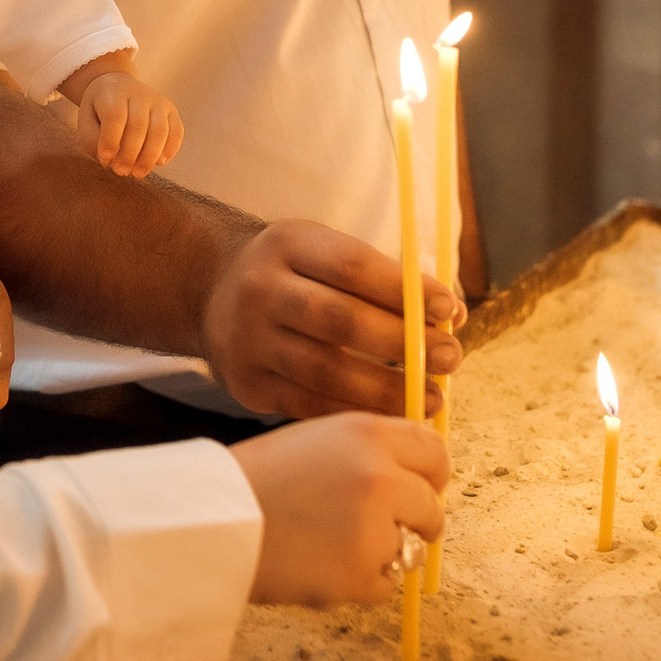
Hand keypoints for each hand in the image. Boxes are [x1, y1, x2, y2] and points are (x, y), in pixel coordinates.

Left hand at [74, 71, 184, 176]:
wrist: (117, 86)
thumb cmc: (99, 110)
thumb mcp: (86, 120)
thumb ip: (92, 140)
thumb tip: (109, 160)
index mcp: (114, 92)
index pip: (115, 115)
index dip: (110, 140)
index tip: (104, 159)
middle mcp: (139, 93)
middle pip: (138, 125)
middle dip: (129, 154)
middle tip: (120, 172)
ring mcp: (158, 101)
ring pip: (160, 130)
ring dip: (149, 156)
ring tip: (138, 173)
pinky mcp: (171, 111)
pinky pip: (177, 131)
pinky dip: (170, 150)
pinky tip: (159, 163)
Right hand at [200, 219, 465, 419]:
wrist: (211, 292)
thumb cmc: (292, 274)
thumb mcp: (323, 251)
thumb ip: (382, 278)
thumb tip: (450, 314)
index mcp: (286, 245)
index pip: (353, 266)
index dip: (406, 291)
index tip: (449, 310)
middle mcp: (260, 290)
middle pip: (341, 321)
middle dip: (404, 343)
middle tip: (450, 357)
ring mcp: (249, 341)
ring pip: (327, 372)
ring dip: (388, 389)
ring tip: (432, 397)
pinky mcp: (246, 384)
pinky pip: (309, 405)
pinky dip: (357, 412)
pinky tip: (391, 415)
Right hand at [229, 413, 449, 605]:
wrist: (214, 521)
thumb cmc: (256, 477)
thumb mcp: (316, 439)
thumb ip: (367, 451)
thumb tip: (412, 476)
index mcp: (367, 434)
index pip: (433, 451)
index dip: (431, 474)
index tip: (424, 487)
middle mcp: (380, 478)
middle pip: (430, 507)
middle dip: (414, 521)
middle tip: (377, 526)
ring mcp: (374, 530)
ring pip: (408, 549)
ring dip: (381, 552)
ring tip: (330, 543)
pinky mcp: (361, 576)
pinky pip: (384, 585)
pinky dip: (359, 582)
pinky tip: (320, 565)